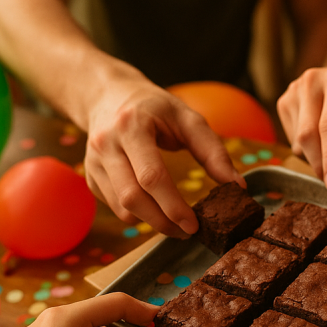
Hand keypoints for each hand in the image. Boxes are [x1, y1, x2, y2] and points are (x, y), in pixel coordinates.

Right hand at [85, 81, 243, 236]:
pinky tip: (154, 209)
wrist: (107, 95)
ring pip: (121, 208)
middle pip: (133, 198)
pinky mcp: (90, 175)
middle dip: (163, 222)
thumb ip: (213, 151)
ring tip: (174, 223)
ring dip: (150, 222)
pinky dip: (136, 214)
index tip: (194, 224)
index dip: (173, 206)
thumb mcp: (187, 118)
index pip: (151, 176)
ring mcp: (93, 161)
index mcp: (131, 126)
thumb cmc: (153, 107)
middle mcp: (106, 144)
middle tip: (188, 231)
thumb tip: (236, 185)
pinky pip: (114, 206)